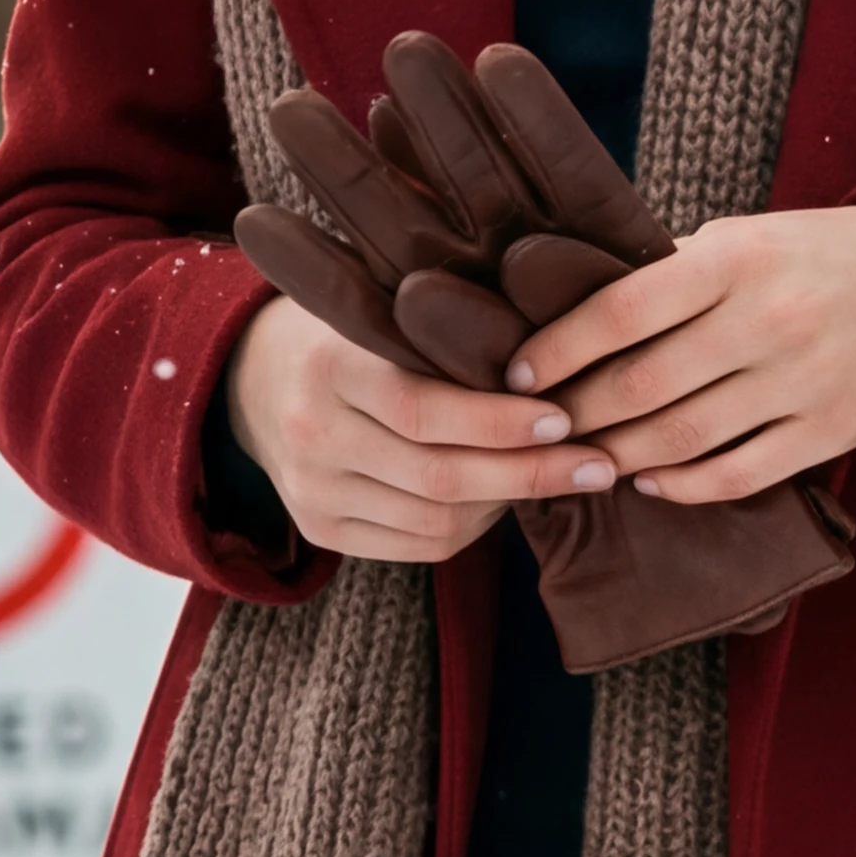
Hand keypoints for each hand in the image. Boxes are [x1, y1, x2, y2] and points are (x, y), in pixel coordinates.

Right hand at [224, 291, 618, 568]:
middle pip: (437, 476)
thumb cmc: (353, 330)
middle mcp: (312, 434)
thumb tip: (560, 359)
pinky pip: (418, 546)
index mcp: (329, 367)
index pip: (423, 409)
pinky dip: (474, 526)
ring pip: (435, 521)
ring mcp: (311, 491)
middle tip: (600, 462)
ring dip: (508, 501)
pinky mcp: (320, 529)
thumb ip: (448, 332)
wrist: (256, 376)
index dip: (500, 421)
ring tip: (560, 473)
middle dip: (529, 474)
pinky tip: (504, 498)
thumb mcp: (385, 309)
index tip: (566, 417)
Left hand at [505, 207, 855, 506]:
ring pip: (683, 438)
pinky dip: (684, 486)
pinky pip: (740, 475)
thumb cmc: (822, 254)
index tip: (516, 373)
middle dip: (575, 415)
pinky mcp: (832, 431)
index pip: (621, 310)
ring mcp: (802, 382)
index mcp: (737, 259)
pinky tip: (649, 482)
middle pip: (641, 386)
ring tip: (582, 458)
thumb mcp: (750, 237)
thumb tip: (572, 307)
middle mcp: (767, 320)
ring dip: (619, 457)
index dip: (557, 349)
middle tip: (537, 429)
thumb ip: (674, 272)